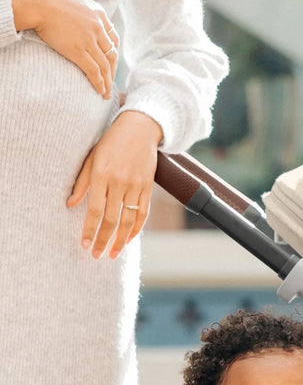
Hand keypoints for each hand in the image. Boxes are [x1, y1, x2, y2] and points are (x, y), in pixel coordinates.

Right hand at [9, 0, 118, 97]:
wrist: (36, 1)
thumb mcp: (76, 1)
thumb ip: (86, 14)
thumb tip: (86, 22)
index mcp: (99, 14)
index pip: (113, 39)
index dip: (114, 54)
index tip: (111, 64)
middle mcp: (98, 27)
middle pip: (112, 55)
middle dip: (113, 72)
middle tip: (110, 83)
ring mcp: (89, 40)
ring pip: (105, 66)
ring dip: (108, 82)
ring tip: (106, 93)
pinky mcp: (78, 50)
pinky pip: (94, 71)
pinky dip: (99, 83)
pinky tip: (100, 91)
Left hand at [67, 110, 162, 258]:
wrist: (140, 129)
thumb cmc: (111, 142)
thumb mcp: (91, 157)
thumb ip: (82, 182)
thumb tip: (71, 204)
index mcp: (101, 175)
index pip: (93, 210)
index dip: (89, 230)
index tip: (85, 246)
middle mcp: (119, 182)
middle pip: (111, 219)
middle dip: (103, 240)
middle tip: (97, 255)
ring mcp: (135, 186)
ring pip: (128, 221)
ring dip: (120, 240)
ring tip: (112, 254)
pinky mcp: (148, 187)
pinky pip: (143, 214)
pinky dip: (136, 229)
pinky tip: (128, 240)